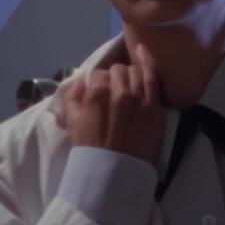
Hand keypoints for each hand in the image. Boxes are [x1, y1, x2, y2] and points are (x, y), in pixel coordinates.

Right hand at [60, 42, 162, 162]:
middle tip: (113, 93)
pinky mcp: (153, 105)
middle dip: (113, 79)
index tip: (98, 94)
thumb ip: (72, 99)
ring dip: (129, 75)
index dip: (97, 84)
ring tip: (128, 85)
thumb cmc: (90, 149)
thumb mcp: (70, 123)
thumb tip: (80, 83)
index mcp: (95, 94)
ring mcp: (138, 96)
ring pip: (134, 71)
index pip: (97, 75)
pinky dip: (147, 60)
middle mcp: (118, 90)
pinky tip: (143, 50)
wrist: (113, 173)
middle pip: (116, 71)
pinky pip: (152, 76)